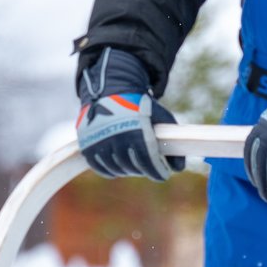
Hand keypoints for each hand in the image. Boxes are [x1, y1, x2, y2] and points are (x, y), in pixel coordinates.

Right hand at [76, 47, 183, 181]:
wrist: (110, 91)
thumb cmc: (140, 106)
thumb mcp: (161, 118)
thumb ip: (171, 142)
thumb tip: (179, 168)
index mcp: (136, 131)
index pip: (148, 161)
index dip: (157, 172)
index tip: (163, 175)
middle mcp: (117, 138)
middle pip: (133, 167)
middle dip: (144, 169)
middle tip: (148, 167)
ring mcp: (100, 142)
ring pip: (117, 169)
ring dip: (128, 169)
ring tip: (134, 164)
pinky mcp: (88, 145)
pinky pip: (101, 168)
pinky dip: (111, 171)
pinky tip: (119, 167)